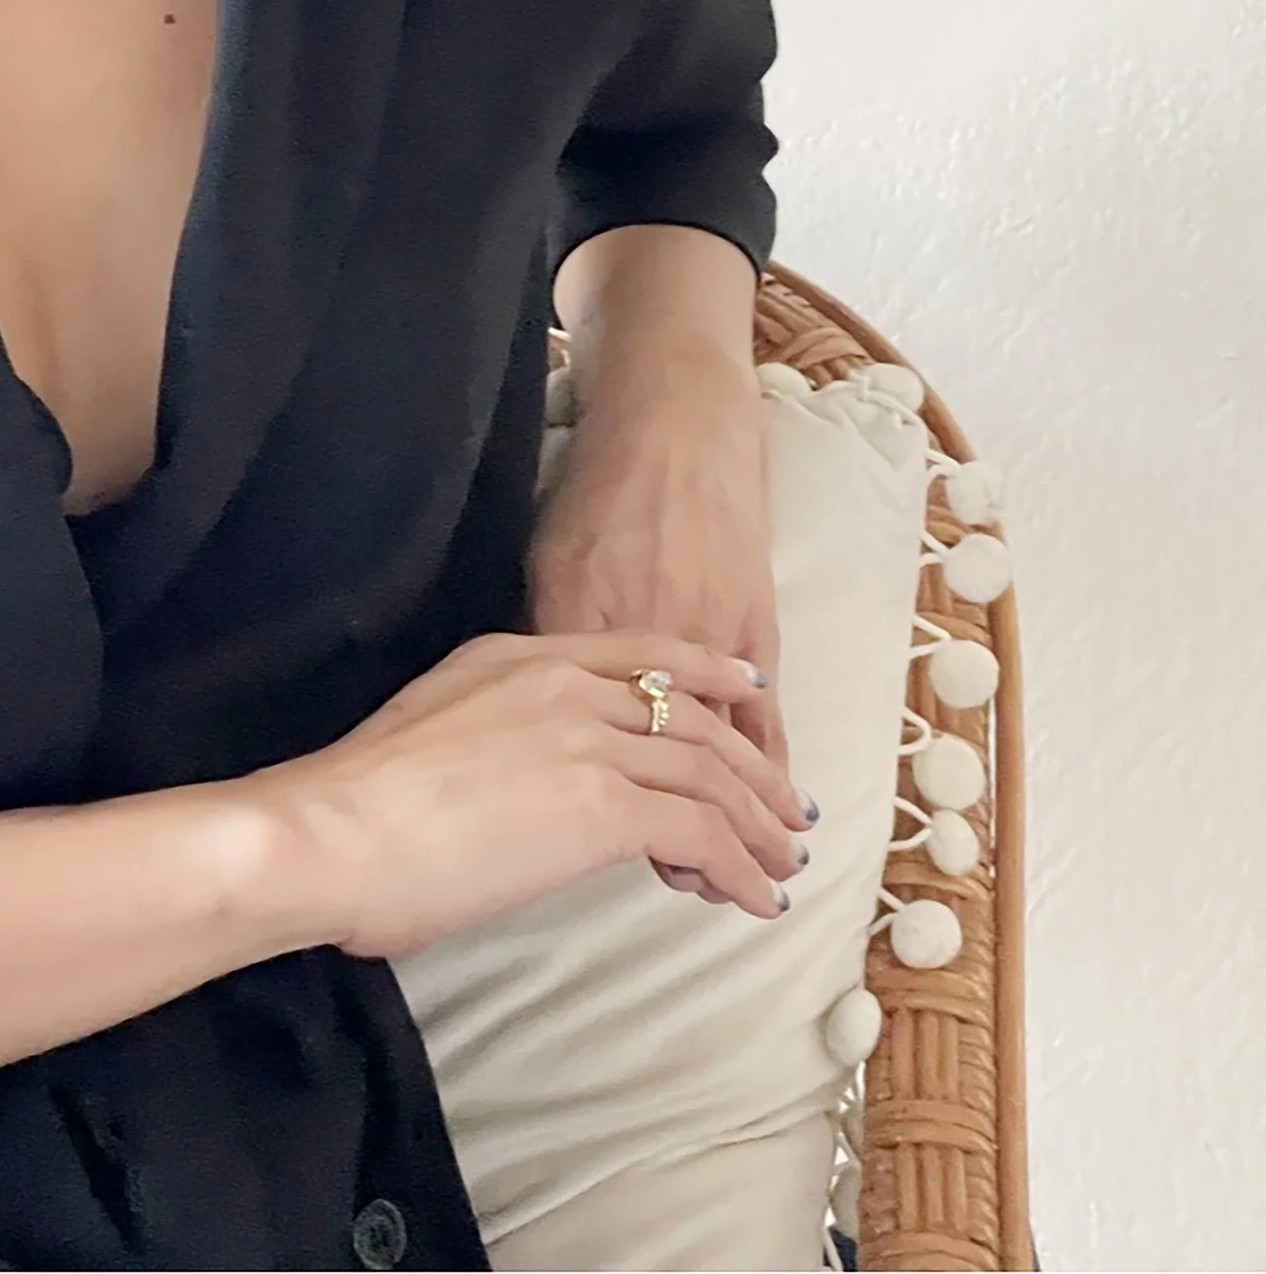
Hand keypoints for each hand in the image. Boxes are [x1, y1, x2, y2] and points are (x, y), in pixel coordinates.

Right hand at [243, 629, 806, 961]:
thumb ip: (494, 733)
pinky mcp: (602, 805)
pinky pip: (702, 833)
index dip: (706, 673)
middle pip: (692, 713)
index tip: (748, 692)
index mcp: (520, 657)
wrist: (336, 831)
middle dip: (751, 764)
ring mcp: (587, 739)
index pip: (640, 655)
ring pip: (709, 771)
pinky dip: (739, 866)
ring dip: (757, 822)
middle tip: (787, 807)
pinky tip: (752, 898)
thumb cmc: (358, 803)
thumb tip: (523, 780)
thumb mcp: (435, 729)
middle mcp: (564, 683)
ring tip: (782, 861)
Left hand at [527, 348, 805, 895]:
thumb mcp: (550, 563)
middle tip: (697, 885)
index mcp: (579, 629)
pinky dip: (772, 765)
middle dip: (681, 829)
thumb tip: (532, 713)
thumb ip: (546, 641)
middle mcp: (646, 644)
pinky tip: (781, 808)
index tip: (602, 856)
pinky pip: (766, 714)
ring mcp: (707, 638)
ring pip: (722, 750)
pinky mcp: (755, 627)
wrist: (674, 428)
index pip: (582, 741)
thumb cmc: (599, 493)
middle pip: (658, 760)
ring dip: (741, 815)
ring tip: (754, 874)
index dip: (592, 804)